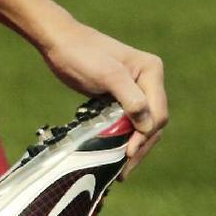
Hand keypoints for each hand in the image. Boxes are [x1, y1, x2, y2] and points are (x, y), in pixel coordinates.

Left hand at [37, 22, 167, 174]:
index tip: (128, 153)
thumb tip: (147, 126)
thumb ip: (130, 99)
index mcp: (151, 72)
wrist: (59, 43)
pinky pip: (127, 122)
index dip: (144, 136)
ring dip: (132, 147)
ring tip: (120, 171)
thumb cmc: (81, 54)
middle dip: (140, 147)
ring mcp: (135, 89)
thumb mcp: (107, 75)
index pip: (157, 113)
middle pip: (153, 122)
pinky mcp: (119, 97)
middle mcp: (148, 81)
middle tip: (124, 172)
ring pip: (141, 125)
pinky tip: (113, 155)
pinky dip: (122, 138)